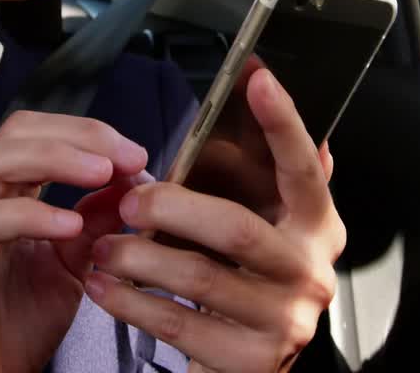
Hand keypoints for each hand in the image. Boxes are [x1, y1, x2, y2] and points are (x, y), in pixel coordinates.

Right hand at [0, 111, 150, 372]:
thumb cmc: (19, 326)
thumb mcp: (73, 266)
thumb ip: (97, 222)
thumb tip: (131, 178)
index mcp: (3, 198)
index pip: (34, 134)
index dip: (84, 132)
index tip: (132, 153)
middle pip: (11, 136)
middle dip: (73, 136)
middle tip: (122, 156)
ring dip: (51, 159)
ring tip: (101, 174)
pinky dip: (27, 216)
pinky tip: (67, 226)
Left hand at [84, 68, 345, 372]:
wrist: (246, 370)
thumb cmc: (244, 284)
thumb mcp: (258, 229)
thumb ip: (257, 177)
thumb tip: (253, 91)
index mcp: (317, 228)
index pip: (303, 169)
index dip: (283, 123)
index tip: (256, 77)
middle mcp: (310, 273)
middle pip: (237, 227)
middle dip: (172, 207)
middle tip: (128, 198)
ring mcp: (285, 322)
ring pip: (199, 277)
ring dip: (138, 256)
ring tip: (102, 245)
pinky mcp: (249, 362)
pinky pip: (177, 324)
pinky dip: (130, 302)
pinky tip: (103, 286)